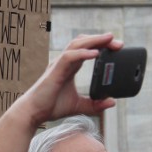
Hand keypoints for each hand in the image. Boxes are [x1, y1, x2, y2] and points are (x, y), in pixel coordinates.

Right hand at [0, 33, 122, 151]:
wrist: (33, 112)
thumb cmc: (51, 106)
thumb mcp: (79, 106)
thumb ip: (95, 104)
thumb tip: (112, 102)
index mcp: (70, 67)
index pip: (87, 49)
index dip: (101, 44)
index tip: (117, 46)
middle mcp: (65, 62)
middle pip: (84, 42)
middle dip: (101, 39)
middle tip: (118, 42)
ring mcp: (59, 64)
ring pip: (77, 44)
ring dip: (94, 40)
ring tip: (109, 39)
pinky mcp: (55, 70)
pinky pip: (70, 57)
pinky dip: (83, 53)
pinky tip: (95, 53)